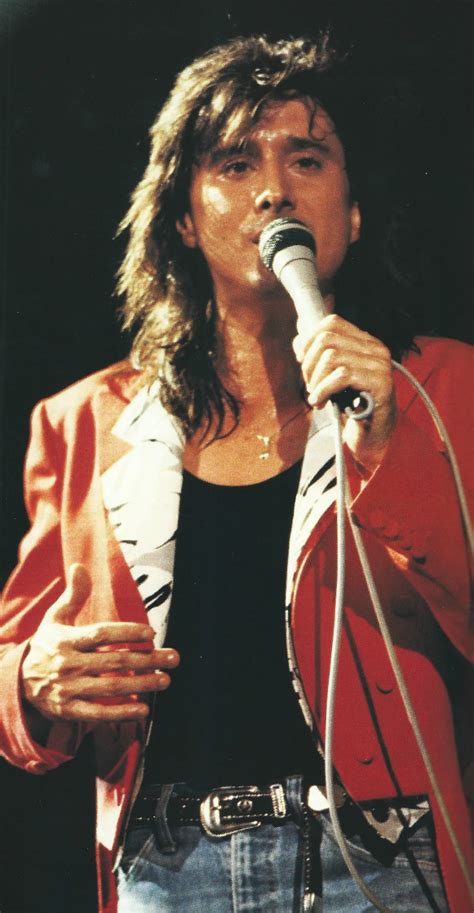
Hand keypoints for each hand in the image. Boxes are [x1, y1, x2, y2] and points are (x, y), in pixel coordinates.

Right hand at [21, 564, 178, 722]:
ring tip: (165, 680)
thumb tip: (79, 566)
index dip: (127, 633)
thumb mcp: (55, 617)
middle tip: (173, 658)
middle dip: (147, 659)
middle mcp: (69, 664)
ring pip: (111, 687)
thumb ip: (73, 595)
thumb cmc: (46, 644)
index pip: (102, 634)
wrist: (17, 680)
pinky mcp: (69, 710)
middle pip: (114, 661)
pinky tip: (143, 710)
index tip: (151, 633)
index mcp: (67, 640)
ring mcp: (69, 689)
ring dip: (142, 684)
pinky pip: (98, 713)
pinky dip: (121, 713)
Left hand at [293, 314, 396, 471]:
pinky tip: (321, 402)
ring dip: (316, 380)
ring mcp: (380, 364)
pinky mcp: (381, 382)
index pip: (332, 322)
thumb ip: (317, 357)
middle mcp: (376, 349)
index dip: (310, 339)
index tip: (302, 361)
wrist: (373, 435)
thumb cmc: (352, 406)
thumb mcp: (330, 377)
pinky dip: (324, 390)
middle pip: (327, 339)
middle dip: (309, 364)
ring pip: (332, 357)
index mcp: (365, 342)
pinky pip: (342, 376)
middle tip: (310, 386)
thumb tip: (298, 338)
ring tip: (317, 397)